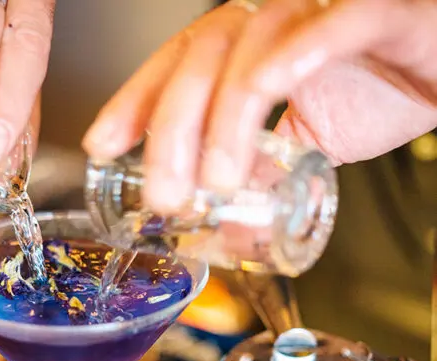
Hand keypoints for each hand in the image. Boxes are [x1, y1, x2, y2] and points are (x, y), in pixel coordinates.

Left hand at [83, 0, 436, 213]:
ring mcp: (320, 10)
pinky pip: (330, 29)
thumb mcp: (302, 143)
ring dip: (222, 122)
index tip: (103, 146)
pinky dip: (295, 62)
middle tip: (162, 196)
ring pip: (250, 52)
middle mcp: (274, 18)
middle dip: (170, 133)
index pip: (176, 66)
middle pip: (199, 61)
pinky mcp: (375, 13)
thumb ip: (259, 170)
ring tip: (210, 184)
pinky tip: (269, 104)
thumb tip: (221, 219)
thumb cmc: (379, 91)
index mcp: (250, 45)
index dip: (133, 103)